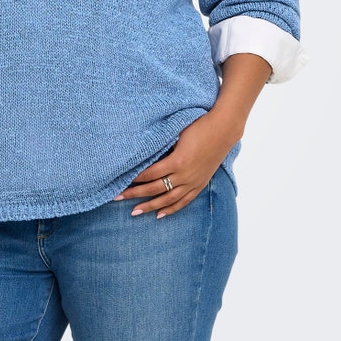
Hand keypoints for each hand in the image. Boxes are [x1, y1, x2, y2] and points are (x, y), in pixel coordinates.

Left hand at [114, 112, 236, 217]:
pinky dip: (171, 209)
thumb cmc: (198, 126)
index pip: (150, 174)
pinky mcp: (200, 184)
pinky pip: (184, 201)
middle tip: (117, 197)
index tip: (120, 181)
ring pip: (168, 199)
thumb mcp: (177, 132)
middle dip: (135, 194)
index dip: (134, 178)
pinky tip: (159, 215)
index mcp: (177, 161)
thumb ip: (161, 144)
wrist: (223, 130)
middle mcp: (184, 175)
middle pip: (155, 189)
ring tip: (134, 212)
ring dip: (150, 206)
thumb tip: (142, 151)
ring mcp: (193, 182)